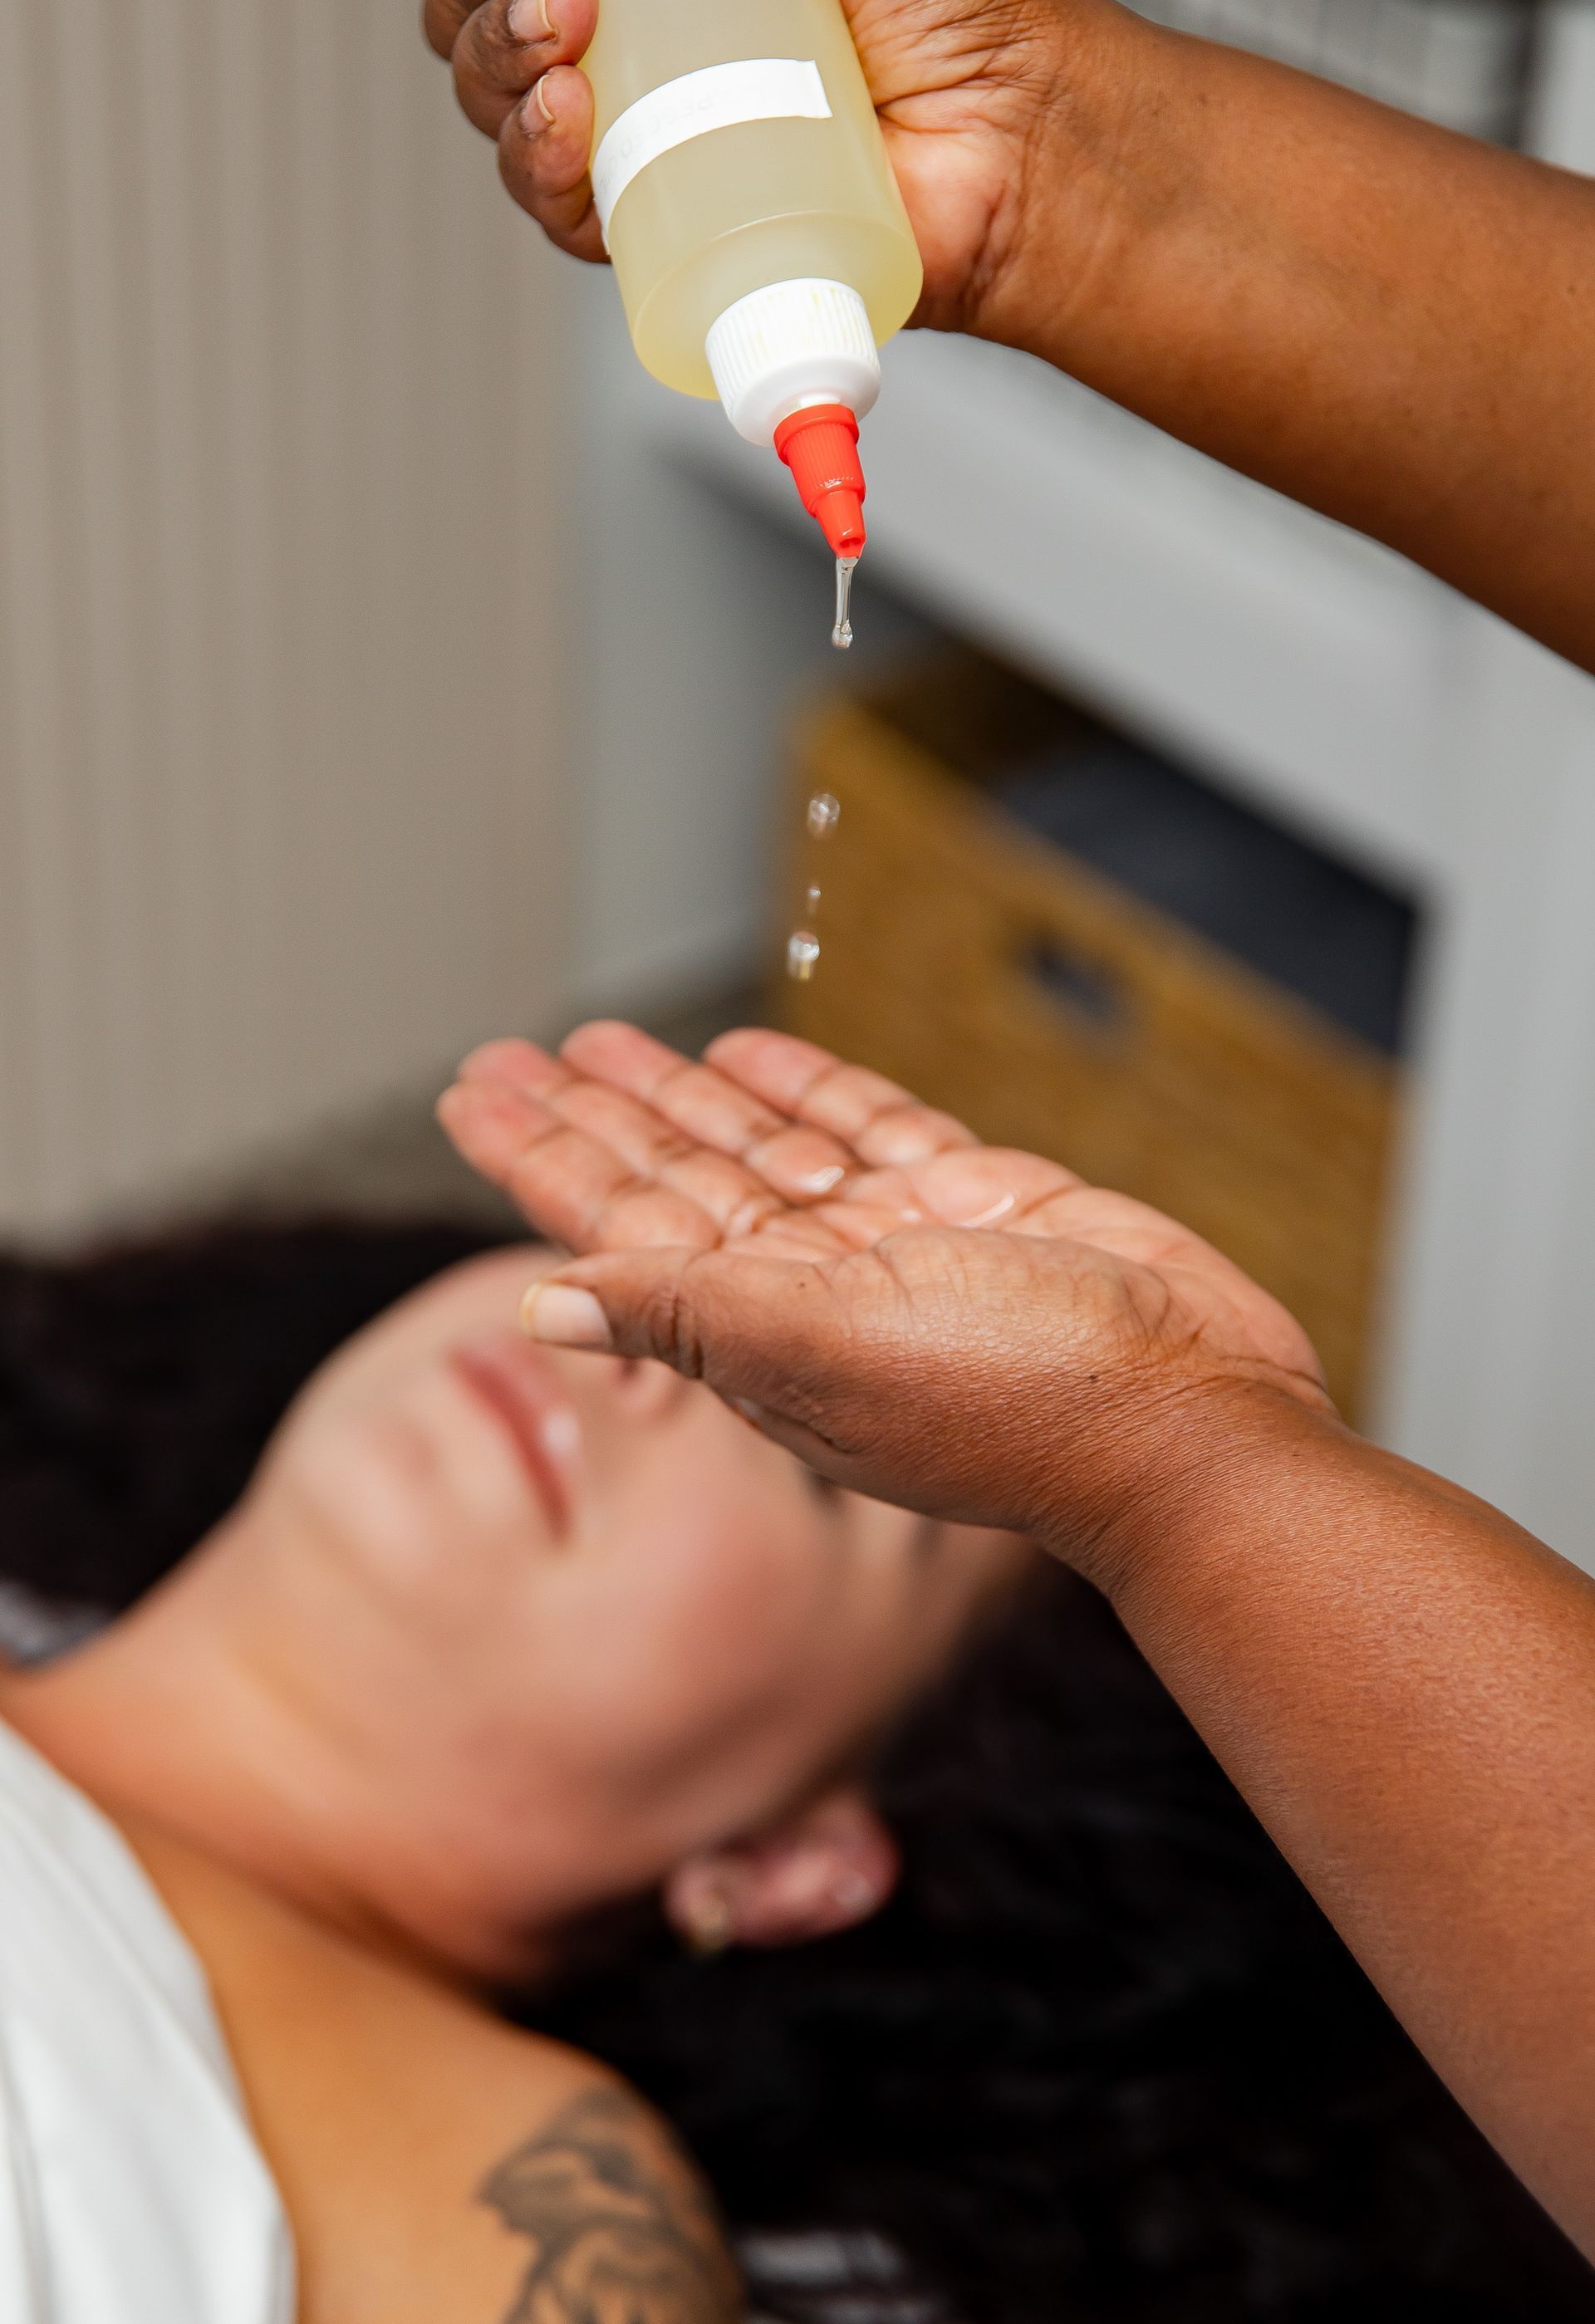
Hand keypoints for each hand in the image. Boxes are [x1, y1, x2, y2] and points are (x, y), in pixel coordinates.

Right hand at [421, 0, 1127, 339]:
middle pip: (479, 20)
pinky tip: (567, 121)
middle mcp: (632, 42)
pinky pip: (561, 215)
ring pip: (502, 111)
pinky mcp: (668, 235)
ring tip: (566, 42)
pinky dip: (537, 166)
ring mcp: (644, 143)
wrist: (1016, 127)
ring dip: (502, 70)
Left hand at [437, 1024, 1329, 1578]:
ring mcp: (897, 1247)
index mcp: (762, 1335)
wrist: (1197, 1422)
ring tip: (596, 1042)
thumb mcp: (831, 1352)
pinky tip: (744, 1056)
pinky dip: (806, 1093)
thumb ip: (688, 1315)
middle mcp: (816, 1291)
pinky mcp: (976, 1206)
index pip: (622, 1226)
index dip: (542, 1158)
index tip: (470, 1097)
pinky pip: (867, 1132)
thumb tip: (543, 1302)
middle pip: (674, 1179)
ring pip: (760, 1149)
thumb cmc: (1024, 1406)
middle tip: (502, 1054)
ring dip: (679, 1095)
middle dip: (590, 1114)